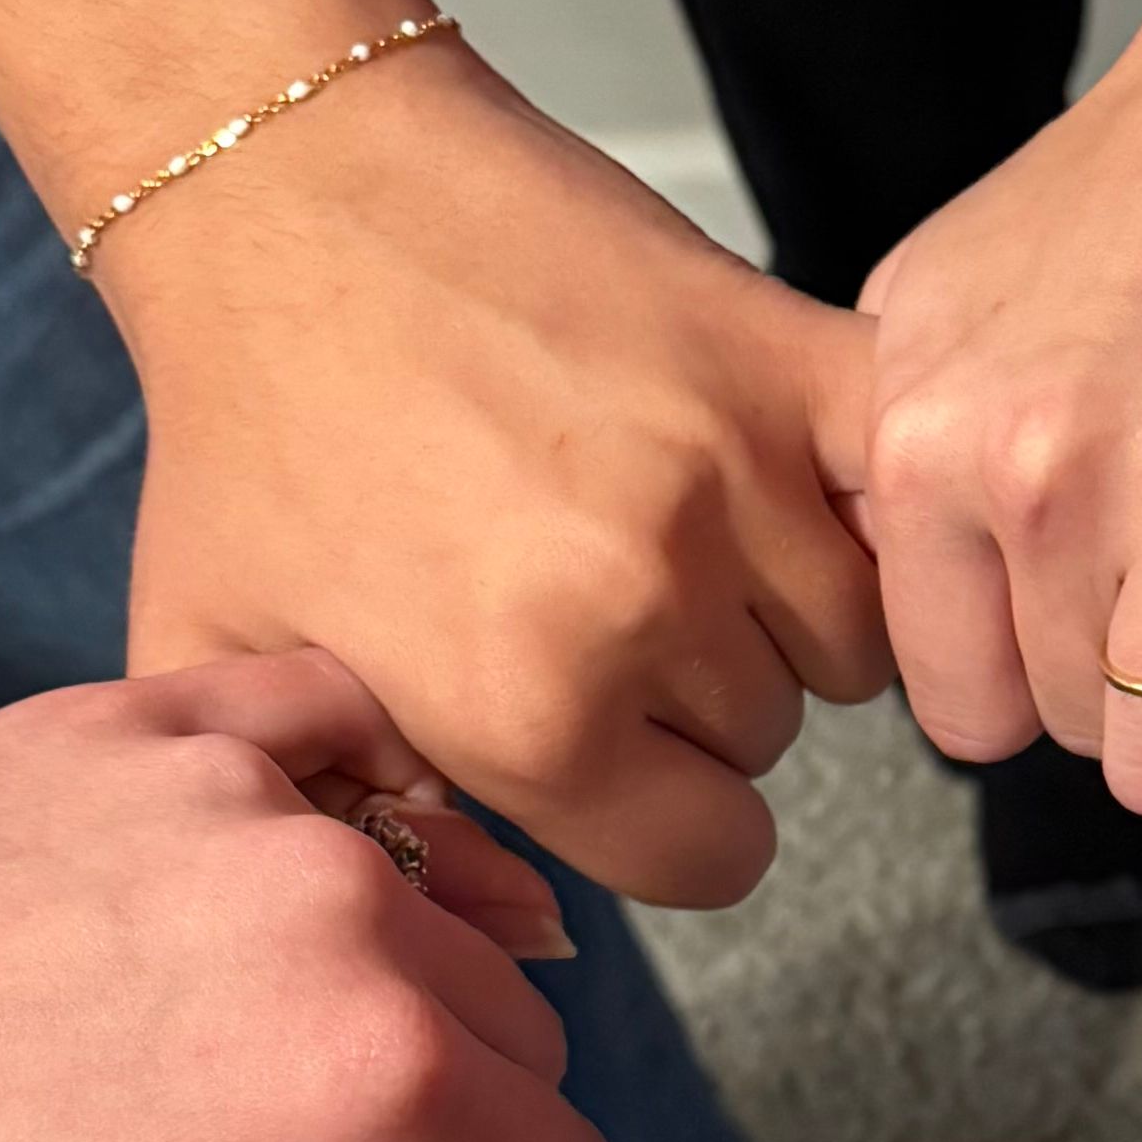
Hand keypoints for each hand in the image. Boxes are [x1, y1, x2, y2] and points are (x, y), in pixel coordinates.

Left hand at [0, 660, 618, 1141]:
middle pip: (514, 1029)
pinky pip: (336, 724)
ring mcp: (246, 800)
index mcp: (378, 1095)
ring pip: (440, 881)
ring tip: (336, 1043)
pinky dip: (361, 785)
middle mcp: (353, 918)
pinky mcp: (145, 723)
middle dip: (469, 1113)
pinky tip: (336, 850)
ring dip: (424, 957)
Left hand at [111, 55, 888, 902]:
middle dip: (702, 700)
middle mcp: (648, 608)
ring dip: (787, 604)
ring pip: (855, 632)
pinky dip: (878, 505)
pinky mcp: (788, 357)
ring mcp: (733, 474)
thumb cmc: (252, 432)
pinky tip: (803, 490)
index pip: (710, 860)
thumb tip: (510, 946)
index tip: (614, 752)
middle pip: (773, 740)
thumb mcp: (231, 669)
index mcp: (527, 716)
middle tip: (602, 606)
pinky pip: (909, 495)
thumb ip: (349, 831)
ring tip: (673, 531)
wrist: (289, 194)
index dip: (662, 815)